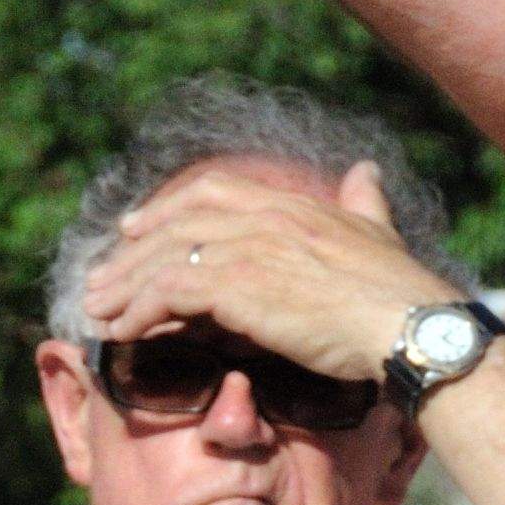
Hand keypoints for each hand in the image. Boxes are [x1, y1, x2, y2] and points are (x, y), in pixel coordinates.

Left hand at [76, 163, 458, 384]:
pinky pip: (169, 293)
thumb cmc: (398, 291)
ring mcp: (248, 250)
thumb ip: (364, 201)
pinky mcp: (238, 287)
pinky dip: (139, 311)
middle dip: (131, 252)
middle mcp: (262, 218)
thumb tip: (366, 171)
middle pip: (176, 224)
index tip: (135, 227)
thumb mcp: (378, 232)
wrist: (407, 324)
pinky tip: (123, 333)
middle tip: (100, 278)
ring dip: (124, 286)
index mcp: (289, 205)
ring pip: (164, 258)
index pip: (211, 191)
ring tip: (96, 311)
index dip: (167, 207)